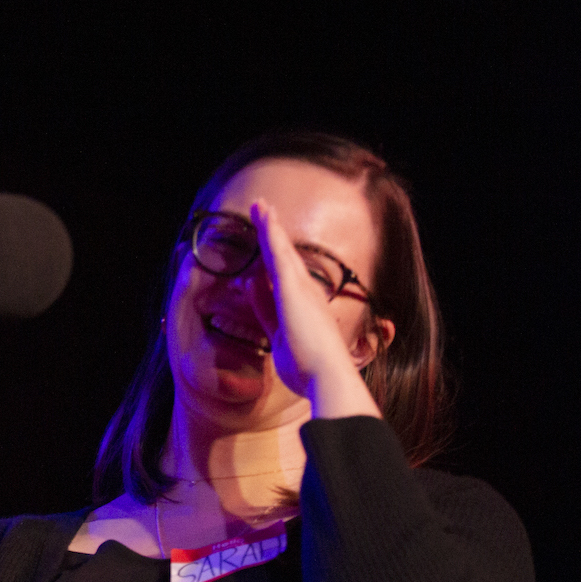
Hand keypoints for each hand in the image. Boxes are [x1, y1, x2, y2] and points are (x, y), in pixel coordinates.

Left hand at [247, 200, 382, 418]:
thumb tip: (252, 290)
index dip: (274, 256)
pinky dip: (271, 233)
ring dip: (270, 226)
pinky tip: (263, 216)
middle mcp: (306, 292)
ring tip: (260, 205)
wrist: (328, 376)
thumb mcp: (278, 338)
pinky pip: (278, 253)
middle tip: (263, 210)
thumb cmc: (307, 367)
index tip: (266, 241)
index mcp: (303, 306)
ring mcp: (301, 288)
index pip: (283, 276)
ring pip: (281, 249)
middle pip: (284, 256)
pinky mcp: (293, 288)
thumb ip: (266, 313)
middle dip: (273, 233)